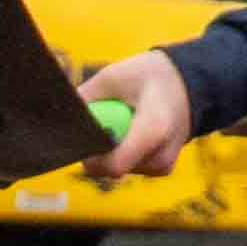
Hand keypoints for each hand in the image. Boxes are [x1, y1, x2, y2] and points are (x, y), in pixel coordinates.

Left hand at [84, 50, 197, 181]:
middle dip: (97, 148)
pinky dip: (122, 150)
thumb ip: (84, 99)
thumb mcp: (113, 76)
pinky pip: (127, 166)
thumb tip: (59, 118)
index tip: (87, 132)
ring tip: (124, 120)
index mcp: (153, 130)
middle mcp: (160, 156)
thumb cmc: (148, 76)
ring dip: (110, 148)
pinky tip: (132, 130)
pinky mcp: (159, 169)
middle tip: (105, 118)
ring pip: (115, 169)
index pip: (112, 166)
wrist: (187, 83)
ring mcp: (161, 166)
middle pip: (109, 169)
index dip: (90, 155)